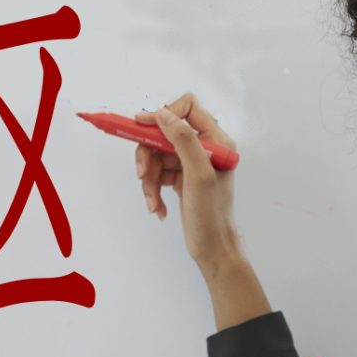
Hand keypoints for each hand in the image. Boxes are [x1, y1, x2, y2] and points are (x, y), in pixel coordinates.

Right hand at [134, 92, 241, 267]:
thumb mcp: (198, 175)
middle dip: (149, 155)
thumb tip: (163, 113)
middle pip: (163, 134)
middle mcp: (204, 147)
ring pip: (156, 155)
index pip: (187, 107)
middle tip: (142, 174)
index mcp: (215, 140)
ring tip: (152, 201)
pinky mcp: (180, 178)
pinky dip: (153, 189)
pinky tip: (158, 208)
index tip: (141, 126)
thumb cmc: (212, 215)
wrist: (212, 248)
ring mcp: (190, 163)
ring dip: (149, 178)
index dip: (162, 114)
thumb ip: (183, 140)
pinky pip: (157, 172)